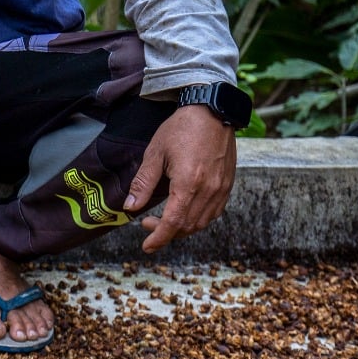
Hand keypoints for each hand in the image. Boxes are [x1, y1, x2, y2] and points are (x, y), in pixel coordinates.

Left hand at [125, 104, 237, 253]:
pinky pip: (214, 212)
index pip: (173, 223)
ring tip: (164, 219)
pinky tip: (184, 211)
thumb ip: (143, 183)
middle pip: (187, 226)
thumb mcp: (155, 154)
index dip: (158, 238)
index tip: (147, 246)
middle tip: (147, 223)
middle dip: (166, 232)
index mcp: (188, 184)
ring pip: (202, 223)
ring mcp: (221, 189)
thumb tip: (130, 207)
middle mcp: (209, 191)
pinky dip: (198, 219)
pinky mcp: (228, 185)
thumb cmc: (181, 129)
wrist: (212, 112)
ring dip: (182, 228)